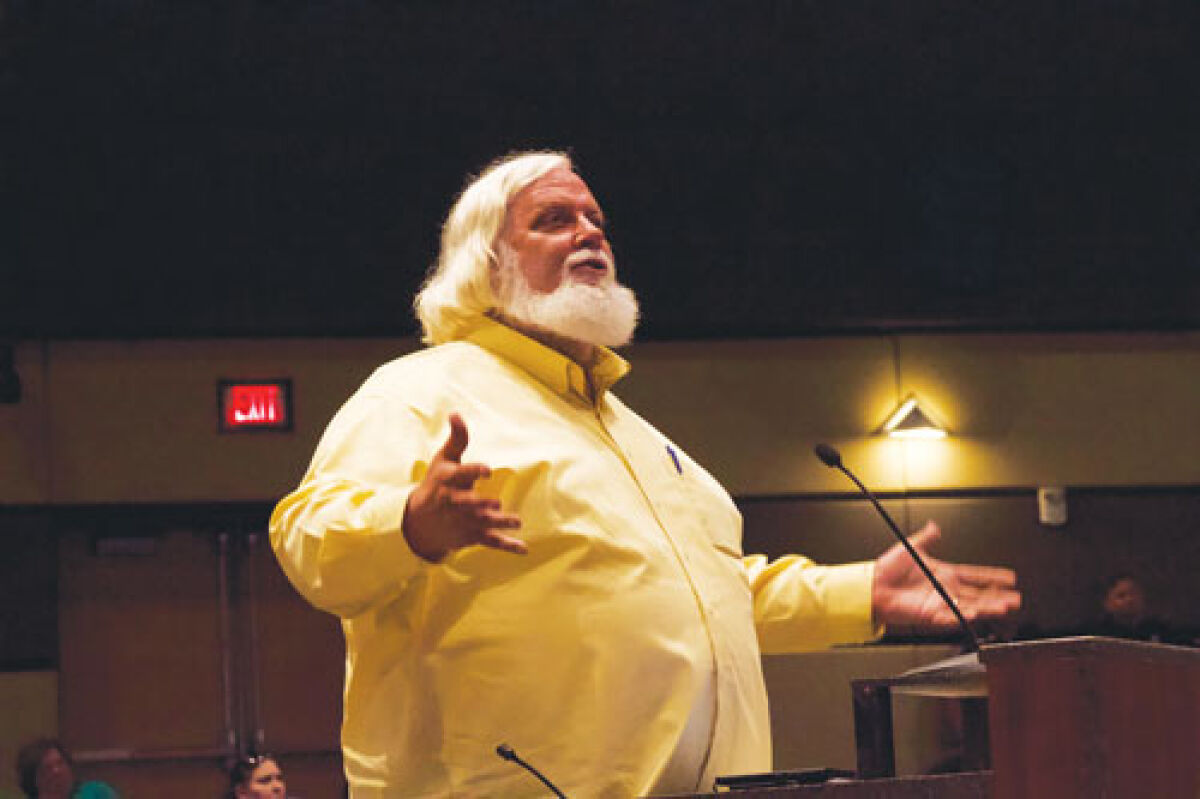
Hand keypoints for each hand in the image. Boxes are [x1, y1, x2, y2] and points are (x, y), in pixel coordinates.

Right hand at [402, 412, 524, 561]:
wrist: (418, 522)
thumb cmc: (436, 483)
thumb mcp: (443, 459)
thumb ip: (457, 438)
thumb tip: (456, 413)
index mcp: (448, 481)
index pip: (460, 475)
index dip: (474, 471)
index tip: (487, 469)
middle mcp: (455, 502)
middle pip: (469, 504)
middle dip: (481, 504)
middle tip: (496, 503)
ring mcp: (464, 521)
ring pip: (482, 522)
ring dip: (499, 523)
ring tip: (516, 521)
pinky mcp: (472, 535)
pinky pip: (490, 542)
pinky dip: (507, 545)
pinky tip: (524, 548)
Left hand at [872, 521, 1020, 634]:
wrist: (872, 585)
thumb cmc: (887, 569)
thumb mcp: (910, 548)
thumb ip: (926, 538)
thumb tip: (935, 526)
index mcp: (944, 573)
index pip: (974, 575)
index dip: (992, 576)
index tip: (1010, 578)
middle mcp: (945, 590)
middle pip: (978, 594)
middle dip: (998, 597)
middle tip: (1016, 599)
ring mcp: (940, 603)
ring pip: (970, 606)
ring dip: (988, 607)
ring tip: (1005, 607)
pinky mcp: (930, 614)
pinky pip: (951, 617)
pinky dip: (964, 617)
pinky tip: (977, 615)